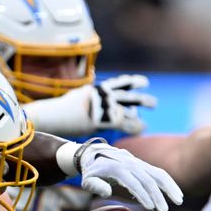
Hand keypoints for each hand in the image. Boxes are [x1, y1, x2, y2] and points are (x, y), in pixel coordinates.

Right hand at [22, 74, 155, 136]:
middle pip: (130, 97)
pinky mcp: (103, 121)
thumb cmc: (64, 106)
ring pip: (129, 112)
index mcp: (100, 89)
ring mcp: (105, 109)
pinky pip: (124, 124)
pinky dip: (135, 127)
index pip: (122, 83)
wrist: (56, 115)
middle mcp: (106, 97)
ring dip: (140, 115)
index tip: (144, 83)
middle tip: (153, 104)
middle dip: (143, 101)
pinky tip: (142, 129)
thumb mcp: (78, 93)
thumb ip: (89, 92)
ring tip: (148, 123)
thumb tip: (89, 90)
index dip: (135, 82)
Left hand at [78, 141, 183, 210]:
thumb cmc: (91, 173)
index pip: (133, 182)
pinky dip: (169, 183)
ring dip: (169, 187)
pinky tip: (177, 194)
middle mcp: (130, 164)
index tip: (150, 208)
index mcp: (117, 168)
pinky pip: (159, 173)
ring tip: (178, 201)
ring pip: (158, 174)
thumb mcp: (87, 181)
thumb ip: (96, 186)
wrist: (95, 156)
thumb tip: (107, 192)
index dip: (143, 195)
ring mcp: (139, 164)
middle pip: (148, 179)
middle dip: (157, 195)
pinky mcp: (144, 166)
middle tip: (163, 210)